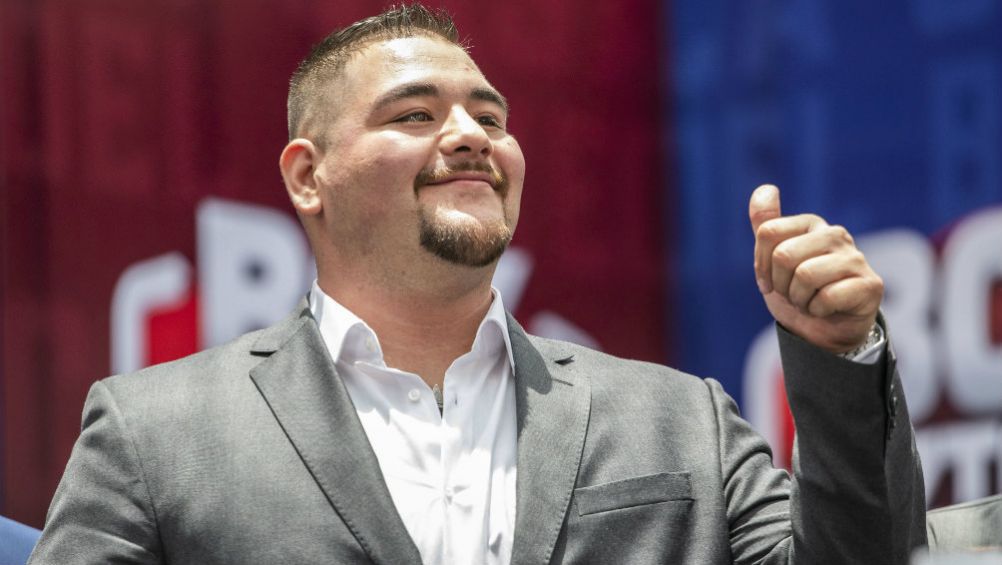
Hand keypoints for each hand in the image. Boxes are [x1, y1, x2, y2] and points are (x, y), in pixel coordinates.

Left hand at [749, 184, 882, 353]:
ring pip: (805, 276)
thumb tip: (765, 188)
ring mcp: (856, 258)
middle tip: (794, 293)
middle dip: (781, 284)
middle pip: (784, 255)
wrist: (825, 330)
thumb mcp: (774, 259)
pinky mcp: (870, 284)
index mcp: (811, 223)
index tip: (770, 281)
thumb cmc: (799, 291)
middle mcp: (835, 234)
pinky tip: (826, 310)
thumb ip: (766, 224)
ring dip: (799, 299)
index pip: (768, 233)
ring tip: (810, 301)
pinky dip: (817, 311)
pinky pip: (826, 298)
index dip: (762, 265)